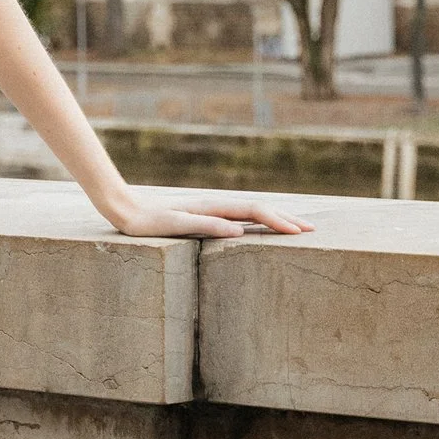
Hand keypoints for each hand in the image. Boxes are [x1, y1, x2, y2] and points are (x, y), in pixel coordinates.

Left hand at [107, 190, 312, 241]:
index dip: (278, 221)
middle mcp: (215, 206)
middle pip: (258, 209)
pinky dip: (258, 222)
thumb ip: (205, 226)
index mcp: (212, 207)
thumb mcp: (174, 225)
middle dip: (286, 218)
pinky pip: (239, 218)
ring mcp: (211, 210)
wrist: (126, 209)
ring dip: (275, 219)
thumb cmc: (147, 222)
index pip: (254, 212)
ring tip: (295, 228)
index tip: (299, 232)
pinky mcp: (204, 216)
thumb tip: (238, 229)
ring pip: (251, 213)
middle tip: (312, 230)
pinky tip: (261, 228)